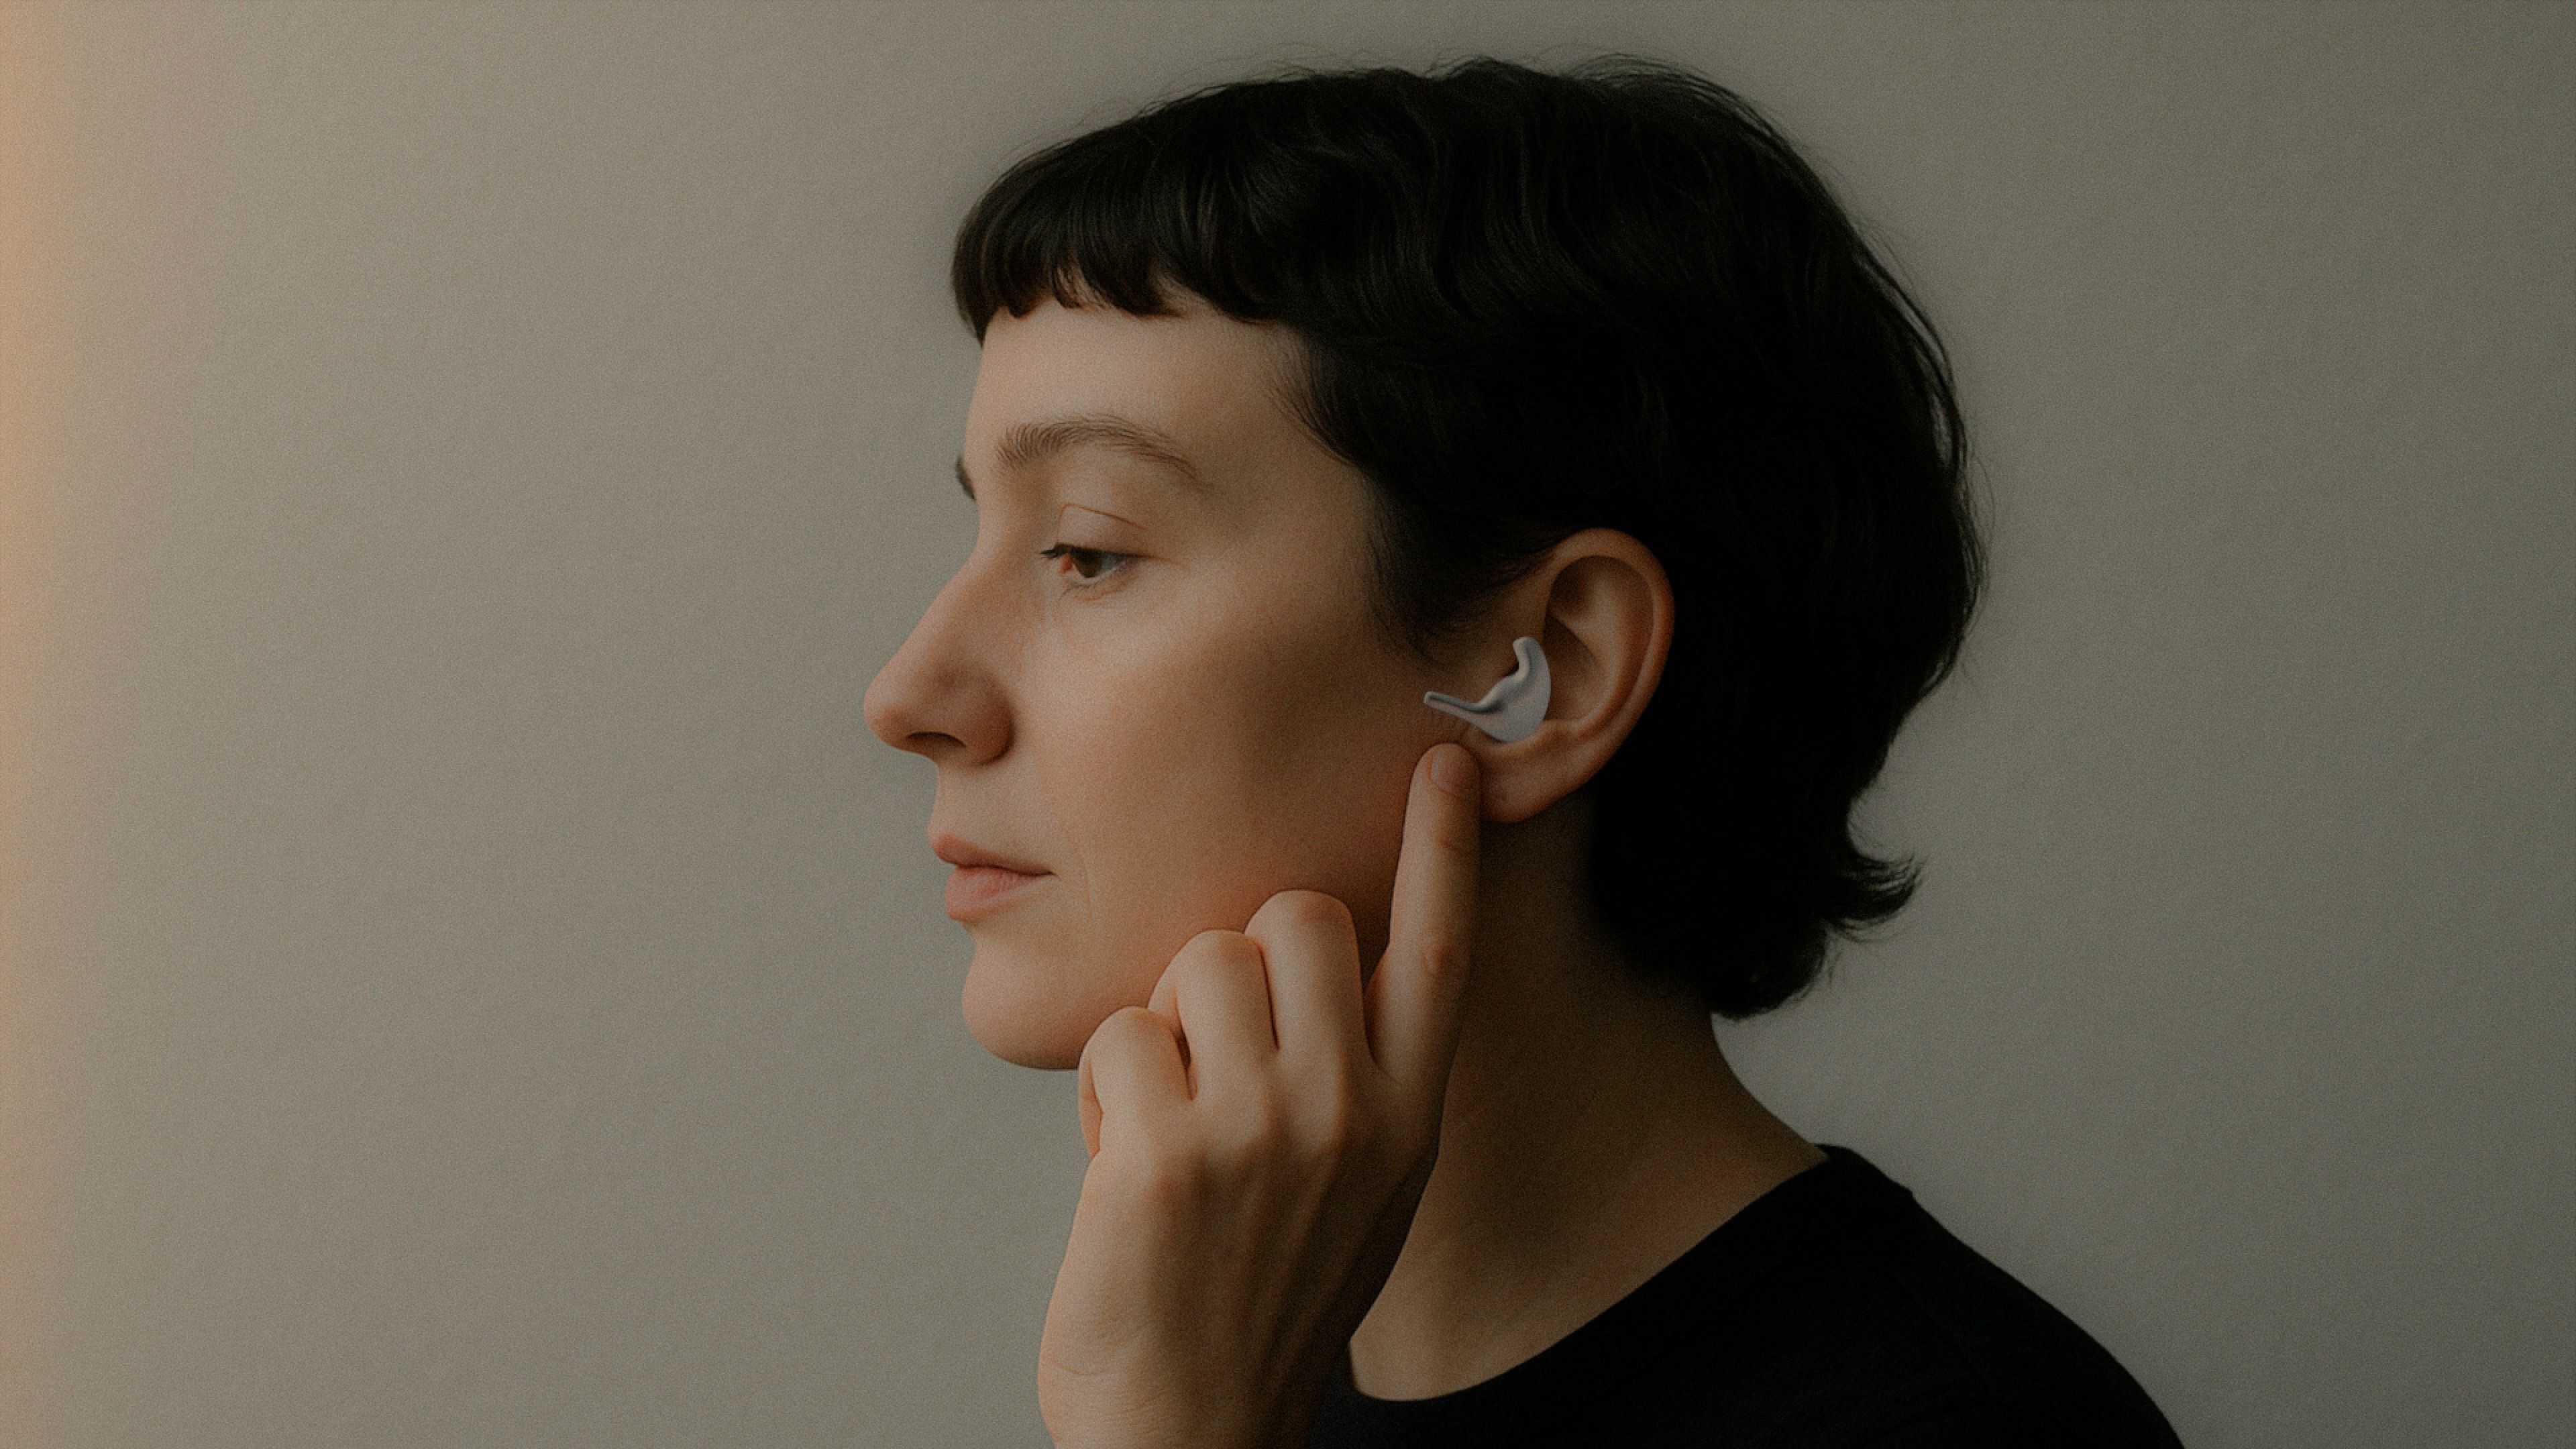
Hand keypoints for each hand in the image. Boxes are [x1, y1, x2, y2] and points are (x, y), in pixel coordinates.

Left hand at [1036, 743, 1482, 1448]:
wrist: (1195, 1434)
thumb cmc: (1260, 1300)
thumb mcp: (1360, 1192)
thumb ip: (1358, 1080)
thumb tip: (1317, 967)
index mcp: (1407, 1117)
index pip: (1438, 950)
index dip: (1442, 847)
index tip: (1445, 759)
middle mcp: (1350, 1111)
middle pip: (1295, 916)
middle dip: (1238, 958)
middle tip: (1215, 1054)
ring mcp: (1259, 1130)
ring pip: (1196, 962)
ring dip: (1162, 1030)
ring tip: (1168, 1125)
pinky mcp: (1163, 1156)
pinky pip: (1117, 1039)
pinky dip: (1102, 1099)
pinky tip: (1123, 1173)